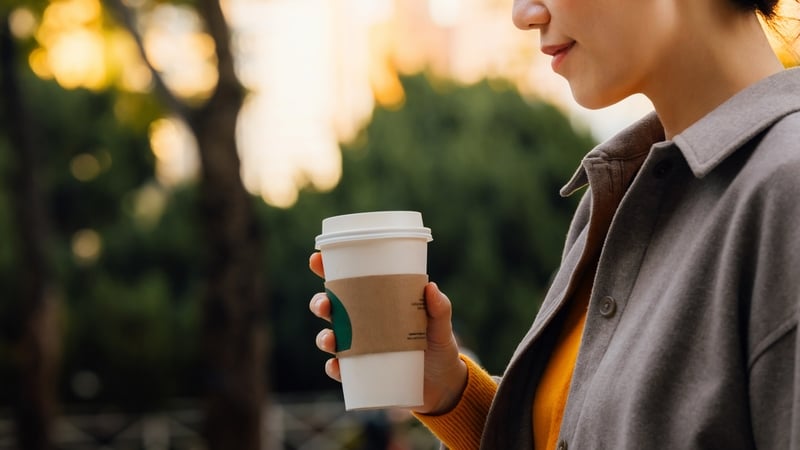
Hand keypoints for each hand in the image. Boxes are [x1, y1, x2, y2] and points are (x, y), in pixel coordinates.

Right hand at [308, 252, 467, 413]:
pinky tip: (336, 366)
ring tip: (330, 339)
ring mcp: (360, 348)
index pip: (347, 282)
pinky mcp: (362, 371)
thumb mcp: (441, 324)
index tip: (317, 259)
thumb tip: (431, 288)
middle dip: (320, 304)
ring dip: (324, 337)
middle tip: (325, 305)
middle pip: (331, 309)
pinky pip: (341, 370)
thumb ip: (440, 308)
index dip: (328, 269)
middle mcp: (362, 323)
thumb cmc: (438, 344)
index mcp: (376, 302)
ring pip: (330, 338)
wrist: (443, 382)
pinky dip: (334, 368)